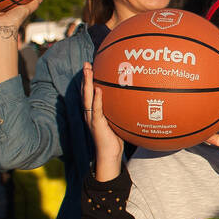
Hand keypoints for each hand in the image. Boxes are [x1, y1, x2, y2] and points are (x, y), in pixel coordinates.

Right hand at [82, 63, 123, 180]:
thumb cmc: (115, 139)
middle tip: (86, 63)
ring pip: (87, 97)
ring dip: (87, 83)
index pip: (89, 93)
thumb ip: (120, 110)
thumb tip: (134, 100)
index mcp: (94, 111)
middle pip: (85, 91)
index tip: (90, 66)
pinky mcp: (96, 124)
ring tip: (88, 70)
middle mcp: (90, 113)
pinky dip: (97, 99)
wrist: (110, 155)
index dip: (88, 80)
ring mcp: (92, 118)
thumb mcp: (118, 121)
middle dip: (85, 77)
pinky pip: (96, 109)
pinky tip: (97, 89)